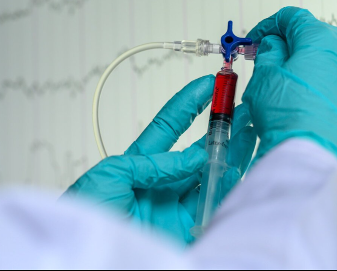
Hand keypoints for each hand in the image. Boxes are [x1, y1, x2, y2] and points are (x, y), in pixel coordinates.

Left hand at [63, 75, 256, 244]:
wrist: (88, 261)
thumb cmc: (85, 220)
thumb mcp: (108, 176)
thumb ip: (153, 163)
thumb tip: (194, 157)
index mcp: (137, 167)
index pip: (168, 128)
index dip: (189, 104)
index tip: (208, 84)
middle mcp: (161, 184)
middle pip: (197, 149)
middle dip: (220, 127)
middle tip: (241, 108)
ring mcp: (176, 207)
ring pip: (212, 174)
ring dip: (232, 152)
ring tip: (251, 130)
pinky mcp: (189, 230)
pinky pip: (215, 204)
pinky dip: (231, 186)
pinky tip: (242, 167)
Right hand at [243, 7, 336, 194]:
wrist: (315, 159)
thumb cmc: (289, 118)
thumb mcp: (265, 77)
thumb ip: (270, 51)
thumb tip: (276, 43)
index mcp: (321, 38)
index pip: (293, 19)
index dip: (270, 26)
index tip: (259, 39)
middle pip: (321, 40)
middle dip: (298, 49)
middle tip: (278, 66)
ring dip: (328, 70)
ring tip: (309, 92)